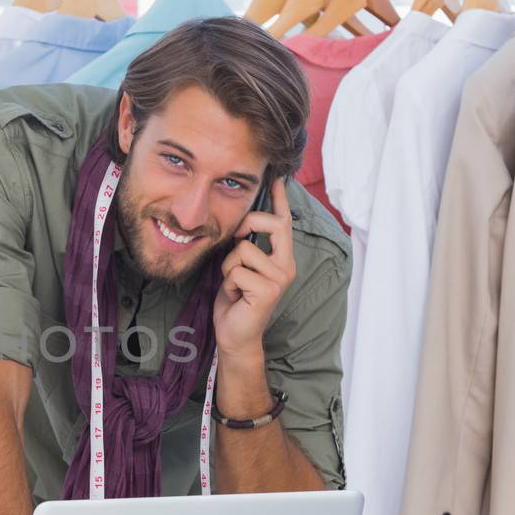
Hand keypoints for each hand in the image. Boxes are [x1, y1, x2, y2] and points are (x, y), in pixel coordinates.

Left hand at [214, 178, 296, 363]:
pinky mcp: (268, 290)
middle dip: (249, 223)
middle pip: (273, 225)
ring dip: (228, 266)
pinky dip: (227, 282)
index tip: (278, 179)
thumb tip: (237, 226)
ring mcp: (280, 278)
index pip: (284, 223)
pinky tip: (235, 296)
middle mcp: (286, 265)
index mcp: (281, 258)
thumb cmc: (236, 301)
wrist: (235, 335)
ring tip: (234, 284)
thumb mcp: (240, 267)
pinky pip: (236, 270)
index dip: (280, 200)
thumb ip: (245, 248)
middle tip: (235, 238)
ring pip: (243, 250)